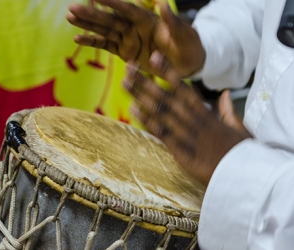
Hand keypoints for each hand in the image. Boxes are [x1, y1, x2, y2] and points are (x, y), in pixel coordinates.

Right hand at [66, 0, 204, 77]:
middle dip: (91, 14)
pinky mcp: (125, 53)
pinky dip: (93, 43)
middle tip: (71, 8)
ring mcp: (129, 40)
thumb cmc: (189, 46)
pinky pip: (107, 46)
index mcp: (147, 19)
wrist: (187, 63)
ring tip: (70, 18)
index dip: (111, 1)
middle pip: (110, 19)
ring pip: (104, 31)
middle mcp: (134, 27)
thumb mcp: (185, 35)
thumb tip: (163, 4)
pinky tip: (78, 39)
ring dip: (88, 26)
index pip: (126, 8)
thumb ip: (173, 22)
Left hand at [122, 60, 250, 186]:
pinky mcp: (182, 152)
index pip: (185, 89)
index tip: (155, 58)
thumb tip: (225, 93)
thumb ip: (229, 111)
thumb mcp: (241, 129)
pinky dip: (148, 121)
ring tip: (126, 83)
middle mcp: (194, 121)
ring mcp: (187, 136)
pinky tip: (134, 109)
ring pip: (161, 112)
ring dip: (142, 96)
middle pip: (167, 97)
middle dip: (147, 81)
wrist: (244, 178)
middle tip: (130, 66)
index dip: (169, 73)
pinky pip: (162, 134)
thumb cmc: (242, 154)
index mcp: (208, 115)